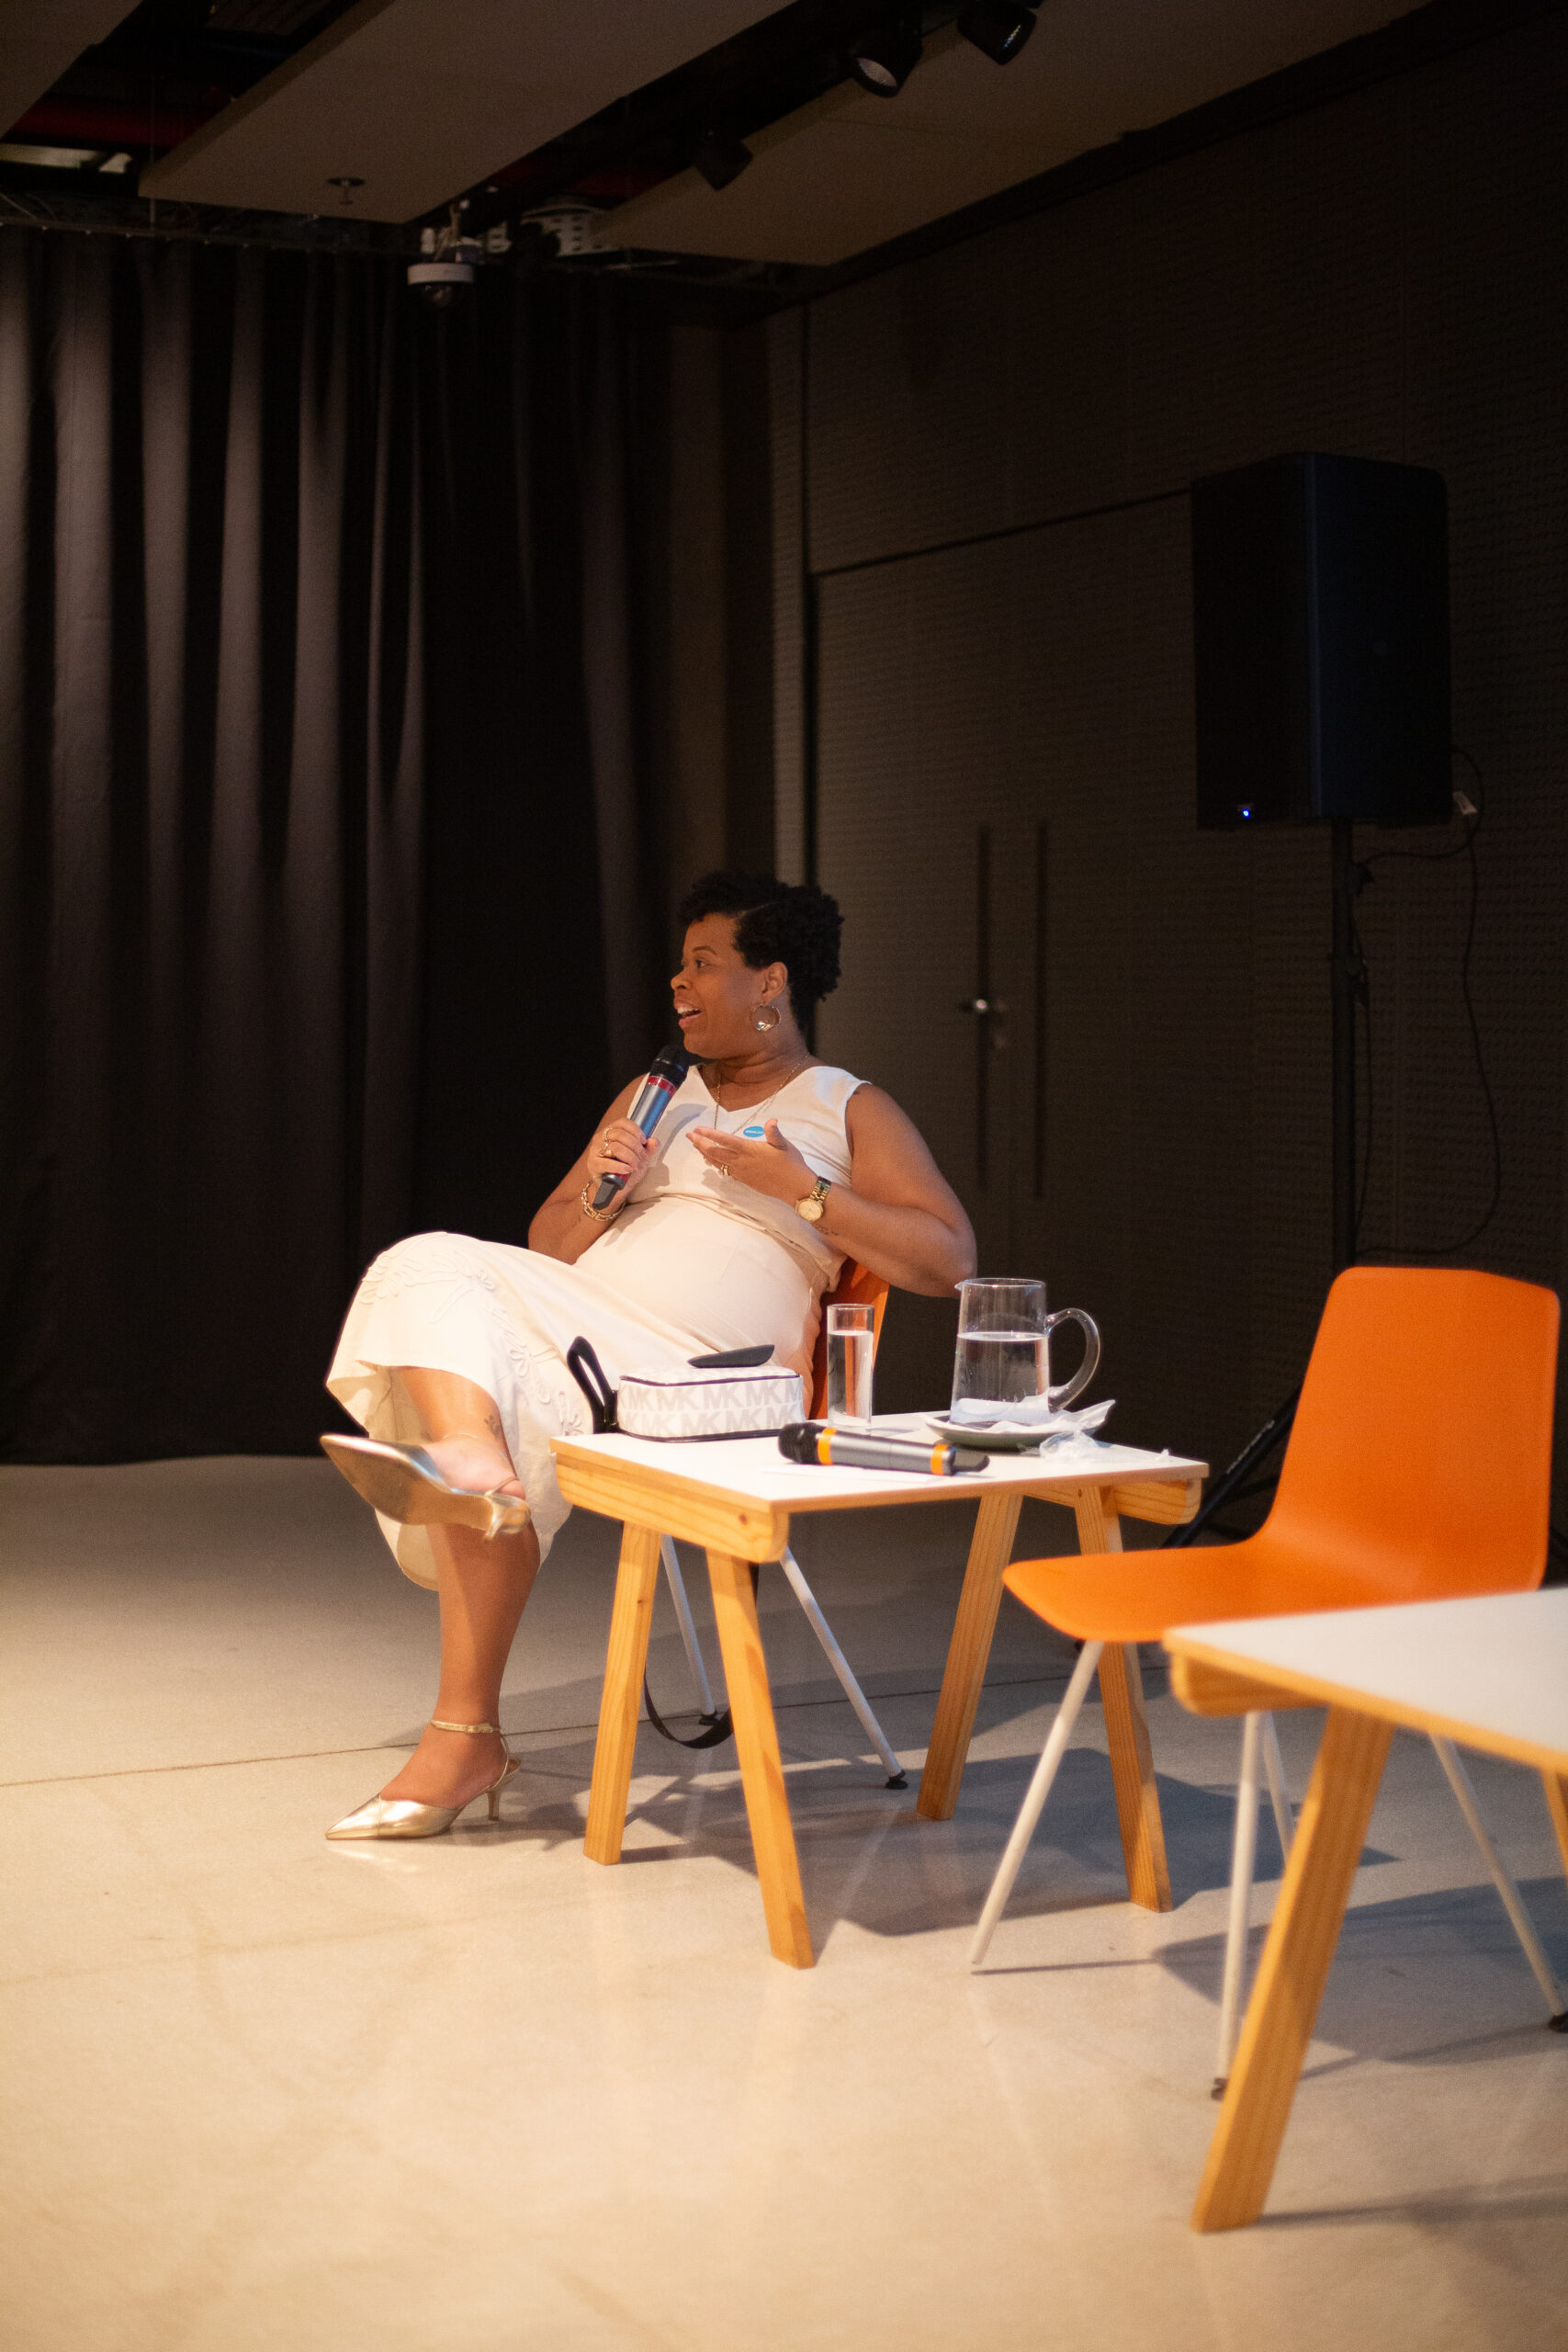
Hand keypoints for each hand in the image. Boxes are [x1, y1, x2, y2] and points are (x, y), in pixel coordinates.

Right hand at [586, 1117, 651, 1193]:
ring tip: (636, 1166)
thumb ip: (649, 1149)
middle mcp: (600, 1138)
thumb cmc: (626, 1169)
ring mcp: (595, 1151)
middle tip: (642, 1157)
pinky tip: (627, 1169)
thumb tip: (654, 1141)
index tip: (643, 1141)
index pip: (623, 1122)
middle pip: (620, 1135)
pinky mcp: (593, 1164)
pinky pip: (606, 1163)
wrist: (615, 1187)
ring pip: (615, 1147)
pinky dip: (619, 1166)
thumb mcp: (640, 1157)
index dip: (635, 1130)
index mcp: (611, 1131)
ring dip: (630, 1157)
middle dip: (635, 1147)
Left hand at [687, 1118, 815, 1202]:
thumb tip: (771, 1121)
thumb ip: (774, 1133)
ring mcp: (741, 1172)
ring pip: (718, 1162)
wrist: (795, 1188)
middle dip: (701, 1143)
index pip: (725, 1140)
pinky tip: (713, 1161)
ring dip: (705, 1154)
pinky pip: (725, 1171)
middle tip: (689, 1136)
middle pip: (715, 1152)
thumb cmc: (791, 1164)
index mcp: (749, 1150)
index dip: (710, 1134)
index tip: (697, 1129)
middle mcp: (742, 1162)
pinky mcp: (744, 1180)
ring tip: (697, 1146)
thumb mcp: (784, 1145)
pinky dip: (716, 1164)